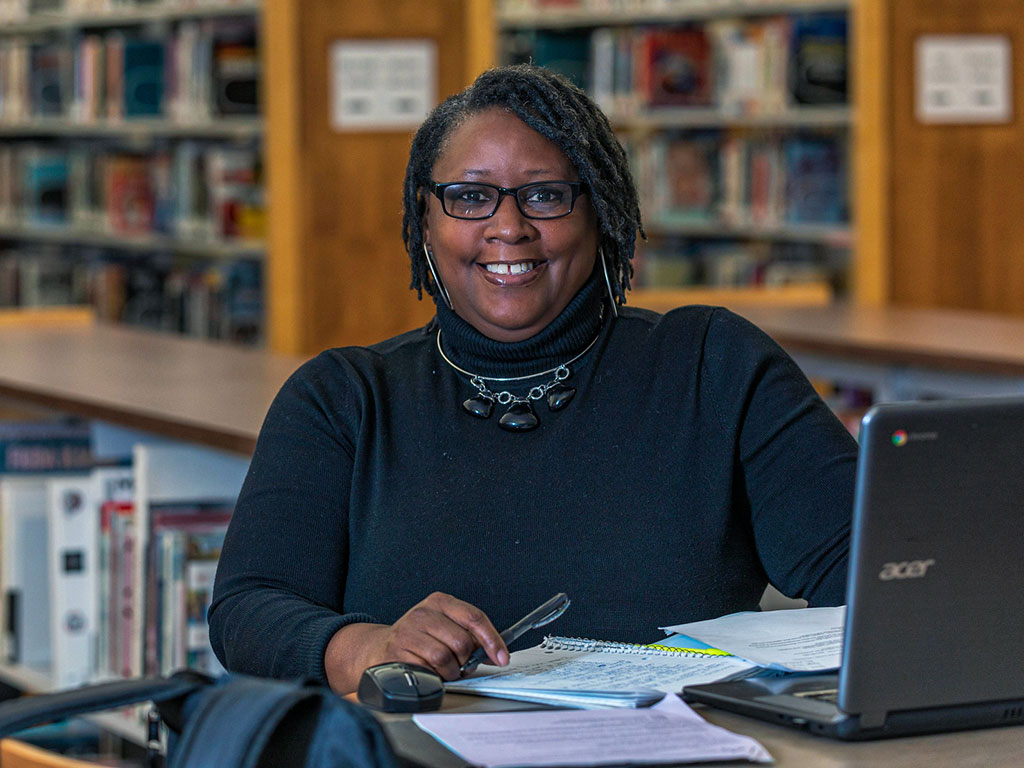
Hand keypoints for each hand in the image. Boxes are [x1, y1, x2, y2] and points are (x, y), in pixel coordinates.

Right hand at [324, 592, 508, 693]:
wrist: (379, 648)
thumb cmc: (419, 639)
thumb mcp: (444, 626)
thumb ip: (471, 635)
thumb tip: (497, 653)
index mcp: (440, 601)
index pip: (474, 618)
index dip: (492, 640)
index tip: (502, 657)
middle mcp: (423, 612)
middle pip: (462, 641)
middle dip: (467, 660)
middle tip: (461, 665)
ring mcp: (408, 631)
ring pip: (445, 658)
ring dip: (450, 671)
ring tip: (444, 669)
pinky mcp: (397, 651)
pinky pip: (427, 670)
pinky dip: (434, 676)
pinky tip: (430, 671)